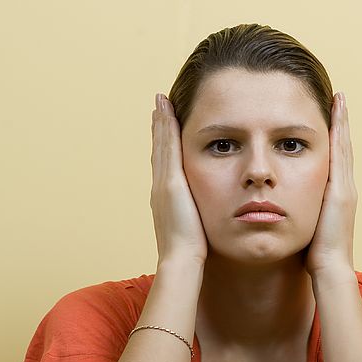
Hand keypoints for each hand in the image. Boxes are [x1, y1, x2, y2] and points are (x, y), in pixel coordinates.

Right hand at [150, 93, 207, 265]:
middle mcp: (160, 187)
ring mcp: (163, 183)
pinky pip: (168, 148)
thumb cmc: (192, 251)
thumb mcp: (194, 228)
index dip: (163, 145)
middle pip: (159, 150)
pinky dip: (166, 129)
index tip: (163, 126)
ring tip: (160, 102)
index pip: (165, 164)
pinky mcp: (170, 182)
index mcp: (166, 198)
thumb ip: (197, 216)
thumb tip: (204, 214)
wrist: (181, 260)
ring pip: (161, 145)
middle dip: (159, 127)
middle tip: (157, 105)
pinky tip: (167, 111)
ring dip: (160, 122)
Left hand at [305, 92, 357, 277]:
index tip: (329, 117)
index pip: (334, 161)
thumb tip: (282, 206)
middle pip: (342, 148)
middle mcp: (344, 188)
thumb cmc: (314, 255)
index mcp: (335, 196)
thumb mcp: (305, 227)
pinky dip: (339, 133)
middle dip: (340, 123)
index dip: (333, 139)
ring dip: (342, 122)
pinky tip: (336, 115)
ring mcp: (345, 187)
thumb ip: (298, 213)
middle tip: (338, 97)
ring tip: (339, 98)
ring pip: (343, 147)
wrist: (329, 268)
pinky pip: (340, 154)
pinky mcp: (341, 189)